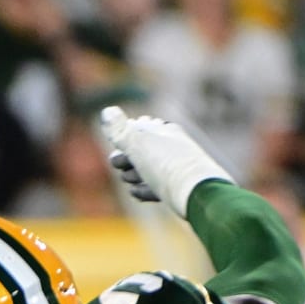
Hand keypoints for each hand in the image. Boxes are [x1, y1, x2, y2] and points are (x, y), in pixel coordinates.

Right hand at [100, 105, 232, 214]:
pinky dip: (144, 189)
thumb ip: (119, 129)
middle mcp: (171, 147)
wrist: (197, 192)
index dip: (123, 139)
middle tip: (123, 166)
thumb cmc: (166, 165)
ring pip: (147, 171)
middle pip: (140, 152)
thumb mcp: (138, 143)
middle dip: (126, 159)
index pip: (137, 129)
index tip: (119, 149)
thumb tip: (107, 111)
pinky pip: (156, 187)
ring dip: (133, 175)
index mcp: (164, 130)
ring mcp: (174, 169)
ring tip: (131, 181)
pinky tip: (135, 192)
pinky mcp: (177, 190)